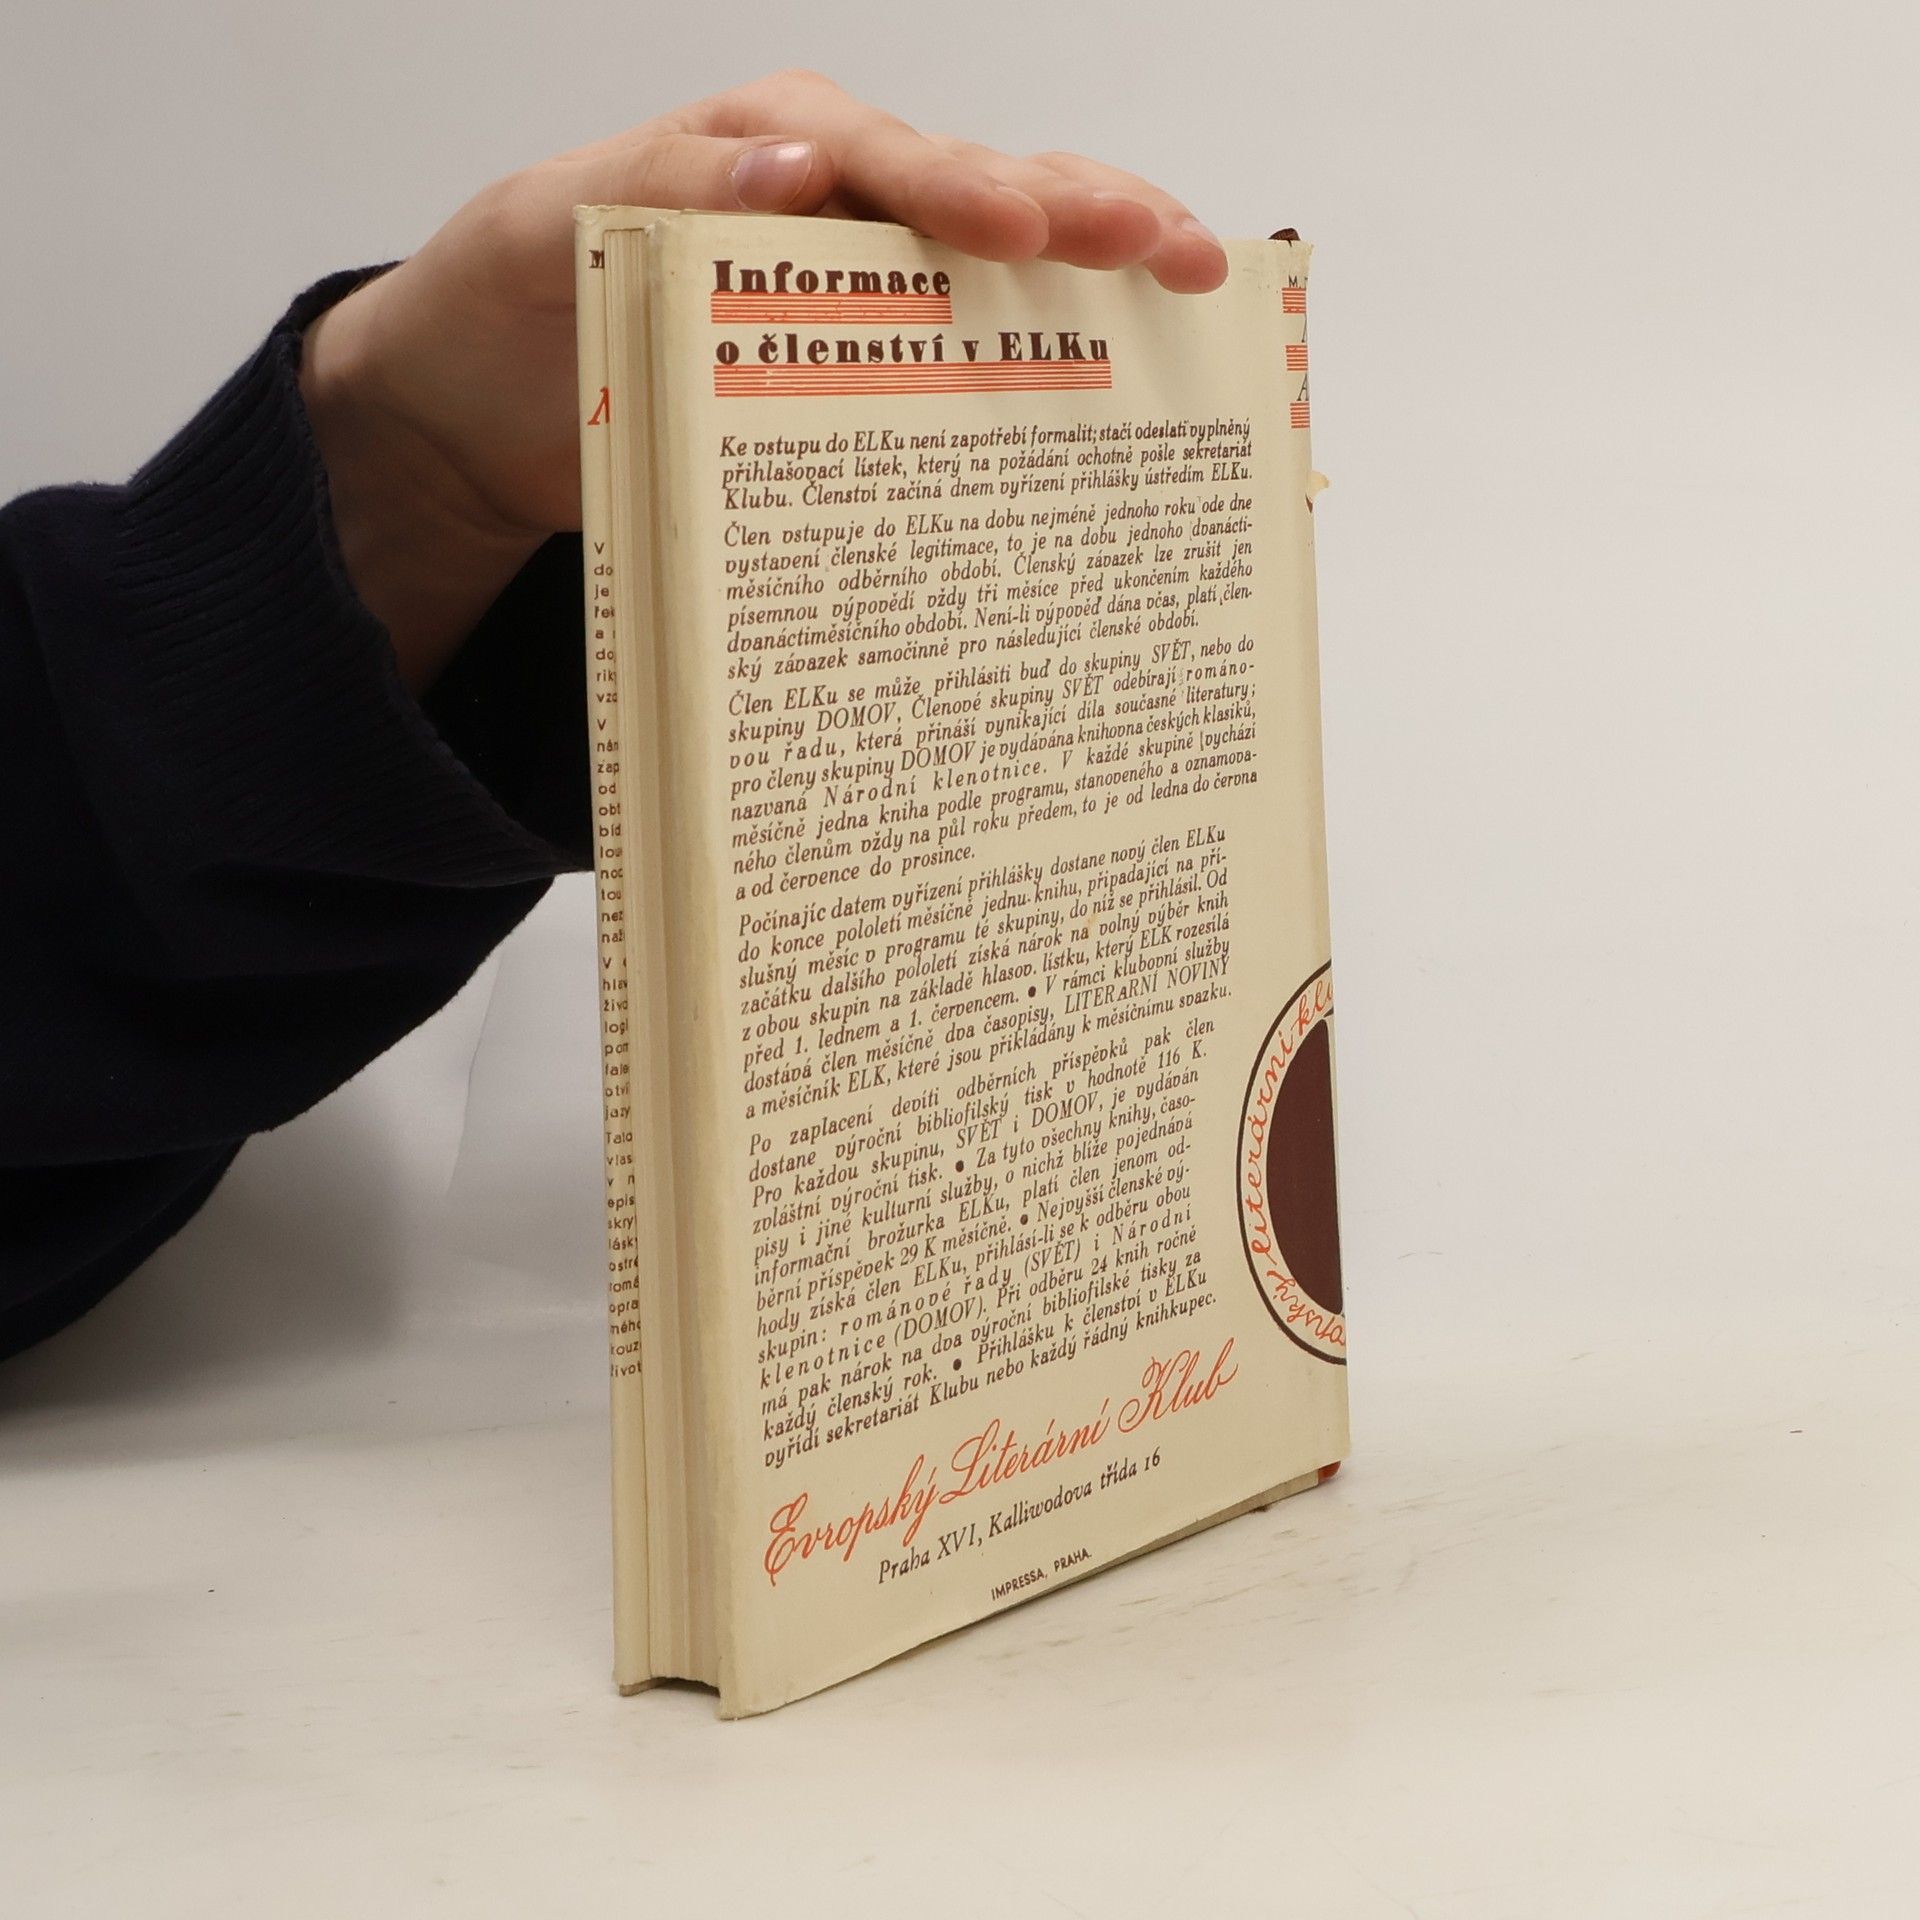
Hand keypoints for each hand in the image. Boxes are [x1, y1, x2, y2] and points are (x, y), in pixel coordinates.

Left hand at [299, 69, 1233, 690]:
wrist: (475, 412)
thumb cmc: (508, 303)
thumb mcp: (549, 229)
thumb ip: (659, 189)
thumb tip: (795, 170)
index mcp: (773, 150)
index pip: (891, 158)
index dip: (968, 192)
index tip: (1029, 236)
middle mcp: (835, 207)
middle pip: (983, 194)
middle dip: (1088, 214)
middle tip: (1178, 252)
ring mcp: (858, 289)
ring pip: (1002, 268)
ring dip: (1101, 277)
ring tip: (1195, 294)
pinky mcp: (862, 368)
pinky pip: (966, 353)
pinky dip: (1048, 362)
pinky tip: (1117, 386)